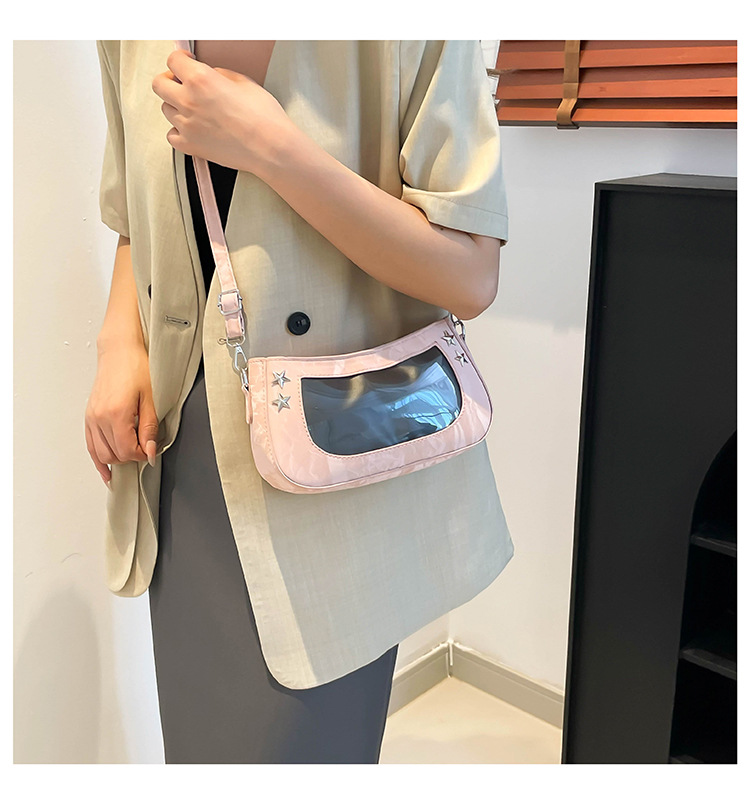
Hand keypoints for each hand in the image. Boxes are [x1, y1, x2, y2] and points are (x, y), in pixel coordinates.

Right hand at [84, 343, 158, 486]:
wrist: (119, 351)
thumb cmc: (136, 368)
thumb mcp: (150, 399)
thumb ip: (149, 428)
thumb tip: (150, 451)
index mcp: (116, 414)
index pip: (128, 451)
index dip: (143, 455)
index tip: (151, 450)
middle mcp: (100, 418)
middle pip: (114, 455)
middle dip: (131, 457)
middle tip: (145, 448)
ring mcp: (91, 417)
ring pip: (101, 453)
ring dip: (117, 458)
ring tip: (131, 454)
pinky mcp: (89, 416)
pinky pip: (90, 445)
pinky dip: (98, 459)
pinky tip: (106, 470)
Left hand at [152, 48, 294, 176]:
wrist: (271, 148)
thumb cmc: (264, 117)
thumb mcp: (244, 82)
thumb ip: (219, 75)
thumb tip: (210, 75)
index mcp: (200, 80)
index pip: (173, 61)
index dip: (180, 60)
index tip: (187, 64)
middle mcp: (188, 101)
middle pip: (159, 85)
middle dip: (170, 81)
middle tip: (183, 85)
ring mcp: (187, 126)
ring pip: (165, 110)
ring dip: (176, 107)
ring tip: (195, 111)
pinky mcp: (191, 146)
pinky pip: (172, 136)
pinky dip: (178, 131)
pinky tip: (193, 130)